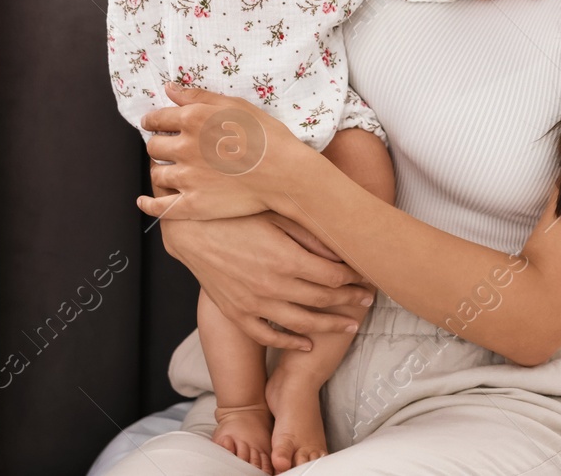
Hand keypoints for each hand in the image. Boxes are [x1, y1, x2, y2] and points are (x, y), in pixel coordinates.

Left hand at [134, 84, 298, 221]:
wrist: (284, 173)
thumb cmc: (266, 136)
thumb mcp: (234, 105)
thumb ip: (198, 96)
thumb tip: (169, 88)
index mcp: (193, 119)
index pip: (157, 119)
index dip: (152, 121)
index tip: (152, 124)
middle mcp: (184, 147)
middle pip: (153, 146)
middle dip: (157, 145)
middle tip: (166, 147)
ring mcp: (187, 177)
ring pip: (156, 173)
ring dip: (160, 170)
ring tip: (169, 170)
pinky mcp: (193, 203)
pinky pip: (160, 206)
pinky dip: (148, 204)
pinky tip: (144, 201)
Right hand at [159, 213, 373, 349]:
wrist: (192, 233)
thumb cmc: (237, 217)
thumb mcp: (277, 216)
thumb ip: (310, 235)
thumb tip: (343, 250)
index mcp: (286, 259)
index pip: (334, 276)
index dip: (355, 279)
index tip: (368, 277)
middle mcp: (273, 286)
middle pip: (324, 301)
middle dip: (350, 301)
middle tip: (368, 300)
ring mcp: (254, 304)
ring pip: (303, 324)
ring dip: (330, 326)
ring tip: (351, 326)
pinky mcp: (238, 314)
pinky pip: (269, 336)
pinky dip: (291, 343)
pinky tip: (307, 344)